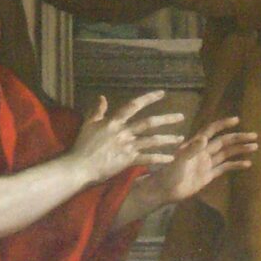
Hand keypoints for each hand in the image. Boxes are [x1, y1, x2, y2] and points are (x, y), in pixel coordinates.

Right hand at [70, 92, 185, 184]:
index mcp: (114, 121)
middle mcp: (124, 132)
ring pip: (152, 140)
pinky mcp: (128, 160)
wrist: (80, 166)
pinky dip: (160, 158)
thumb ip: (97, 110)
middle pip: (149, 123)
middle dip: (167, 119)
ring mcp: (127, 146)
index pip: (133, 105)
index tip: (162, 94)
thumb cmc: (82, 146)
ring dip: (168, 139)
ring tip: (180, 138)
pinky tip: (171, 158)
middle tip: (181, 116)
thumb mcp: (88, 124)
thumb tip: (102, 97)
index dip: (149, 98)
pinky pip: (148, 158)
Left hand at [143, 117, 258, 207]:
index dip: (223, 124)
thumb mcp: (179, 161)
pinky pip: (225, 168)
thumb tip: (204, 138)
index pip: (211, 130)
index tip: (237, 119)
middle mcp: (203, 151)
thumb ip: (191, 149)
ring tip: (255, 147)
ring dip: (240, 150)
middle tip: (254, 135)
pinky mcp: (208, 175)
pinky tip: (247, 164)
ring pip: (227, 154)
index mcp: (195, 145)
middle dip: (238, 137)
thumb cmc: (168, 174)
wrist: (164, 191)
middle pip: (224, 141)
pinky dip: (236, 165)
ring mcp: (206, 163)